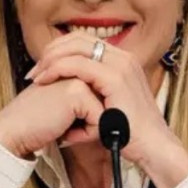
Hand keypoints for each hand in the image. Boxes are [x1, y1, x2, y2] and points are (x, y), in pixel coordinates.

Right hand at [0, 77, 105, 158]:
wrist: (14, 132)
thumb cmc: (37, 123)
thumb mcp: (65, 106)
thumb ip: (85, 99)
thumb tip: (112, 110)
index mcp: (75, 69)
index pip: (102, 98)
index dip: (91, 118)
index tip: (69, 125)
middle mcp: (78, 69)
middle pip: (106, 105)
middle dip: (92, 122)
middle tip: (65, 127)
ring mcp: (78, 77)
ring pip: (106, 112)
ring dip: (88, 128)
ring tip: (64, 129)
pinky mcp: (78, 91)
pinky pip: (100, 121)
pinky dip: (85, 134)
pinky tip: (64, 133)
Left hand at [25, 32, 187, 187]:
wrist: (152, 148)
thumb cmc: (131, 133)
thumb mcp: (109, 105)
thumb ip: (94, 91)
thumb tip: (71, 89)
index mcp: (123, 60)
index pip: (85, 40)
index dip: (60, 49)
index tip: (43, 67)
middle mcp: (123, 57)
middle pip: (78, 39)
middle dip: (52, 52)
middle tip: (35, 71)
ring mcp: (121, 66)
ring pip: (75, 48)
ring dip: (50, 60)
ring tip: (36, 77)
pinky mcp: (115, 79)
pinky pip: (77, 65)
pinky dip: (57, 70)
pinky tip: (45, 81)